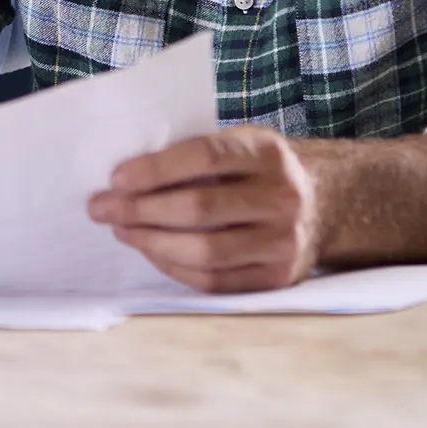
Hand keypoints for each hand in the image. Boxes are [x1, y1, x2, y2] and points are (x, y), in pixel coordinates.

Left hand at [86, 126, 323, 292]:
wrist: (324, 205)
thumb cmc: (259, 170)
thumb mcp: (241, 145)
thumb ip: (196, 154)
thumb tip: (124, 178)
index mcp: (267, 152)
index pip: (203, 157)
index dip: (155, 169)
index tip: (116, 179)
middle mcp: (282, 196)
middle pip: (199, 208)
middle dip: (140, 210)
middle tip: (102, 209)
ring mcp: (284, 242)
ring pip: (205, 251)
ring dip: (151, 243)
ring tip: (122, 231)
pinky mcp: (278, 278)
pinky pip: (215, 282)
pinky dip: (175, 268)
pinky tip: (152, 252)